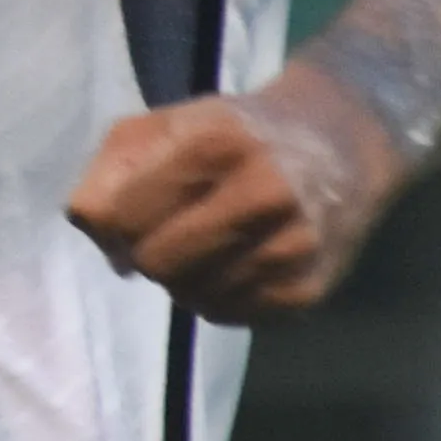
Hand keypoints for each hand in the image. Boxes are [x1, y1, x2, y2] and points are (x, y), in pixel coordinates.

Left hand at [67, 62, 406, 320]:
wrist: (342, 145)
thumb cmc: (235, 133)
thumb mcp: (163, 124)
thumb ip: (111, 172)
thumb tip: (98, 238)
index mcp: (214, 145)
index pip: (120, 218)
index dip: (109, 224)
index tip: (126, 214)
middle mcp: (261, 196)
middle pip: (154, 263)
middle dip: (145, 251)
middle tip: (167, 230)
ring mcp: (291, 247)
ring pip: (189, 297)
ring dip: (181, 277)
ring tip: (205, 243)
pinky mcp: (309, 289)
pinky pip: (228, 315)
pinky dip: (216, 296)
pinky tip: (234, 262)